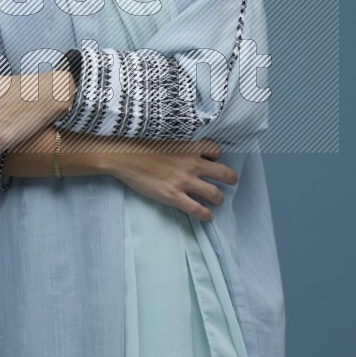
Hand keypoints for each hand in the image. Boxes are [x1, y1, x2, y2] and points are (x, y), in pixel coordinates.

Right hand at [104, 138, 236, 222]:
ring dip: (219, 199)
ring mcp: (184, 182)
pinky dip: (206, 215)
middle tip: (230, 183)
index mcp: (190, 148)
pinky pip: (197, 209)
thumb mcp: (166, 140)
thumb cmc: (142, 146)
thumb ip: (181, 147)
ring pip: (215, 194)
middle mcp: (192, 164)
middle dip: (231, 179)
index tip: (213, 161)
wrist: (125, 157)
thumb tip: (186, 152)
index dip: (217, 157)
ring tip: (217, 201)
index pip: (216, 150)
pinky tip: (208, 216)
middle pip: (224, 173)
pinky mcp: (174, 196)